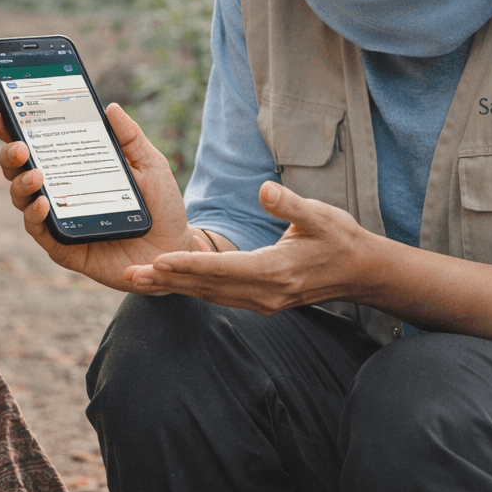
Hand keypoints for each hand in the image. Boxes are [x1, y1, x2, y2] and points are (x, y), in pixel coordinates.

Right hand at [0, 103, 200, 293]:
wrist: (175, 251)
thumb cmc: (160, 206)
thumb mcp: (150, 165)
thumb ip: (130, 138)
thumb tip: (110, 107)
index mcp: (73, 168)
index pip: (36, 145)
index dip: (13, 130)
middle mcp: (59, 192)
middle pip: (18, 170)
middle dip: (10, 155)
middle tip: (19, 146)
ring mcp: (58, 219)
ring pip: (21, 199)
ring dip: (21, 184)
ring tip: (35, 174)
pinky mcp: (63, 247)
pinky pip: (38, 231)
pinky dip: (35, 216)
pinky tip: (44, 203)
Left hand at [124, 181, 373, 312]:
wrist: (360, 271)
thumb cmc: (339, 238)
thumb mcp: (319, 215)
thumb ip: (290, 205)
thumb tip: (265, 190)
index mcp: (275, 271)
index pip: (222, 268)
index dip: (189, 264)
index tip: (160, 259)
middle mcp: (264, 293)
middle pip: (206, 287)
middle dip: (168, 280)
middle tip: (131, 274)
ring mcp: (261, 302)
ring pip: (208, 295)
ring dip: (174, 287)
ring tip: (139, 280)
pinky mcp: (260, 301)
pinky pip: (218, 296)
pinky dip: (192, 289)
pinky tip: (170, 283)